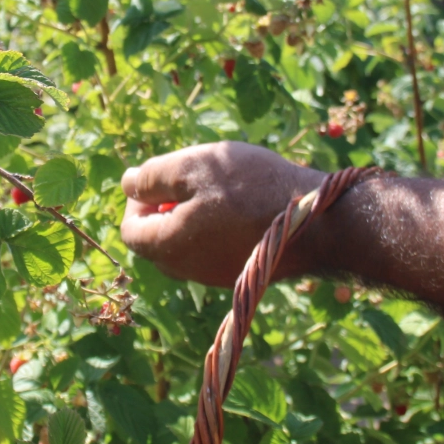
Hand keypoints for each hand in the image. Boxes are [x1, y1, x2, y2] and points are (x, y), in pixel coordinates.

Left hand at [120, 142, 327, 286]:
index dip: (136, 200)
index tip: (161, 178)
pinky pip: (210, 252)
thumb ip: (152, 176)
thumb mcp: (194, 167)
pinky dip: (212, 230)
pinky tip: (239, 206)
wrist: (316, 220)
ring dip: (188, 218)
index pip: (129, 231)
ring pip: (184, 247)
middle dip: (162, 209)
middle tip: (189, 181)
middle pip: (155, 242)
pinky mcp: (239, 272)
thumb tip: (127, 184)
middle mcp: (187, 270)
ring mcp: (215, 275)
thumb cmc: (251, 188)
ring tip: (216, 190)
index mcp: (168, 247)